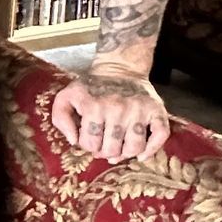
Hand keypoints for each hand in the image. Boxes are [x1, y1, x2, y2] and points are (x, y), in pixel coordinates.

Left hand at [49, 67, 170, 164]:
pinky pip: (160, 136)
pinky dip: (151, 150)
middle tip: (105, 145)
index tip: (91, 139)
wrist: (120, 67)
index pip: (90, 144)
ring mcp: (139, 110)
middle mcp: (117, 109)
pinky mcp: (157, 110)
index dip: (89, 146)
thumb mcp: (67, 96)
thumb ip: (60, 119)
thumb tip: (74, 141)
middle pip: (112, 149)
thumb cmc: (92, 86)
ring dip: (125, 154)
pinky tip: (141, 154)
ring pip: (134, 148)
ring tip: (120, 148)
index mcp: (94, 107)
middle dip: (106, 152)